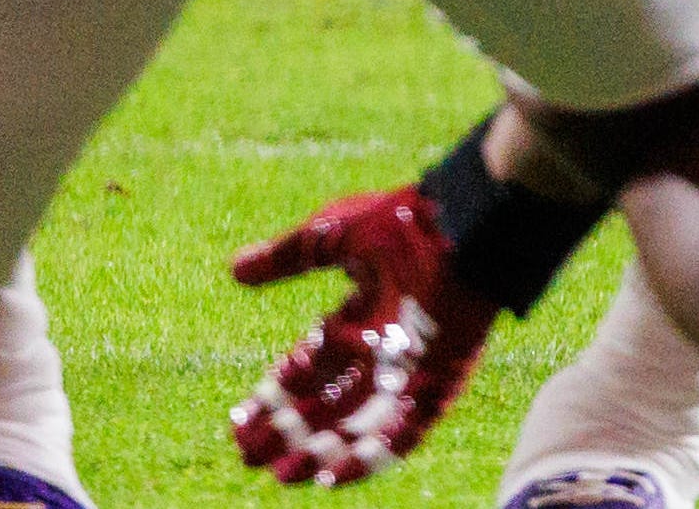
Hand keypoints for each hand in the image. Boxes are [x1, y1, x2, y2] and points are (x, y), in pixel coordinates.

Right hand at [228, 191, 496, 483]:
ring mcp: (414, 365)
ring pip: (362, 422)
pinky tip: (334, 477)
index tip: (241, 421)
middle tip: (250, 457)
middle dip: (290, 429)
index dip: (277, 393)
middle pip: (331, 400)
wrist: (464, 226)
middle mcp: (386, 345)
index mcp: (362, 312)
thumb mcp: (333, 234)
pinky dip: (371, 455)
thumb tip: (234, 269)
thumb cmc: (403, 221)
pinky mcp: (441, 379)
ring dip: (322, 450)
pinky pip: (405, 429)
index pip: (312, 365)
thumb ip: (287, 256)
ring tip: (283, 474)